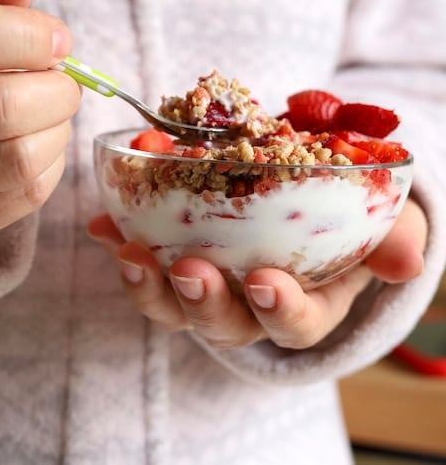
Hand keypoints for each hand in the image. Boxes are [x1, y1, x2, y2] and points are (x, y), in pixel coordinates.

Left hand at [87, 199, 425, 348]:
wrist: (295, 181)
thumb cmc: (340, 205)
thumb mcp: (377, 216)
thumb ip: (392, 234)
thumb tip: (405, 260)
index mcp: (305, 298)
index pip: (296, 325)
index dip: (281, 312)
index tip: (265, 282)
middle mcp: (248, 302)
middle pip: (224, 323)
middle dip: (204, 303)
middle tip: (189, 271)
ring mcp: (206, 283)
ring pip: (172, 304)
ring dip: (147, 283)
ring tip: (128, 252)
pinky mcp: (170, 257)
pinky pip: (141, 261)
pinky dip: (119, 244)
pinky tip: (103, 225)